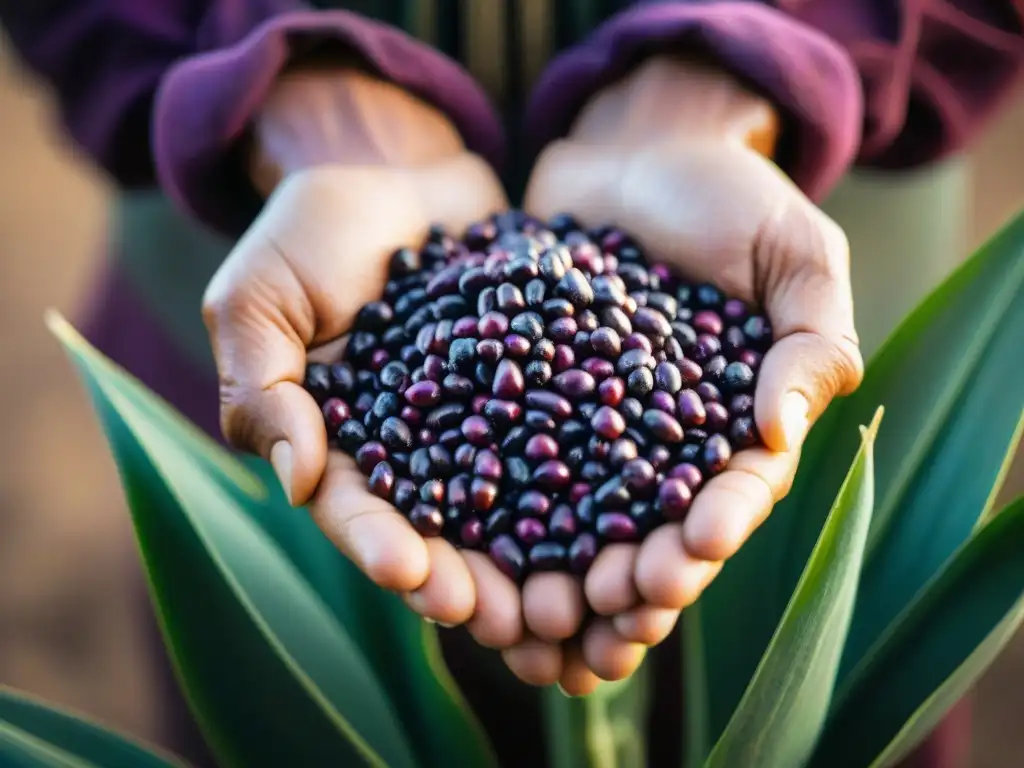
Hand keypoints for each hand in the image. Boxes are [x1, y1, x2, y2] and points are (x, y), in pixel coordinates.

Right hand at [202, 65, 550, 669]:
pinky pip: (579, 439)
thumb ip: (262, 382)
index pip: (357, 512)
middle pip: (449, 534)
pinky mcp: (549, 390)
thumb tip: (295, 476)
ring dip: (550, 560)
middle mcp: (423, 455)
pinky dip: (604, 479)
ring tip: (584, 598)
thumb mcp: (260, 294)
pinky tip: (640, 510)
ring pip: (521, 508)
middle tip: (512, 621)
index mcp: (347, 447)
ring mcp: (491, 427)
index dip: (381, 546)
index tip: (411, 573)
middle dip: (477, 581)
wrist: (401, 172)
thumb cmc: (313, 230)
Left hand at [520, 56, 863, 692]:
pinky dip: (488, 511)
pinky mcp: (521, 405)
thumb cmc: (729, 197)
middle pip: (649, 532)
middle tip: (606, 605)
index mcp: (733, 427)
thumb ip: (810, 338)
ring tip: (536, 613)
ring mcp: (587, 432)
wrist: (632, 153)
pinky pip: (503, 463)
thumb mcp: (794, 253)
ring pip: (574, 522)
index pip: (735, 492)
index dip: (718, 527)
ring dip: (557, 575)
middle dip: (632, 578)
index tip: (694, 549)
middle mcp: (659, 447)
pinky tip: (464, 547)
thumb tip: (778, 431)